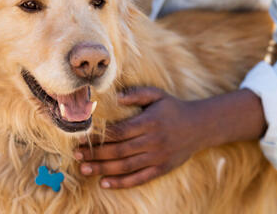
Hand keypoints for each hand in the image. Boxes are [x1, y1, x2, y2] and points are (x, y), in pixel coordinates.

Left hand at [74, 87, 265, 188]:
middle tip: (76, 156)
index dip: (99, 137)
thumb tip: (115, 98)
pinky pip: (139, 179)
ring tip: (84, 169)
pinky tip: (105, 183)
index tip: (83, 138)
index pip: (119, 132)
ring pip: (125, 167)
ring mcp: (158, 157)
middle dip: (95, 154)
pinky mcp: (162, 169)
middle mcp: (152, 141)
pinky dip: (121, 183)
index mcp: (149, 122)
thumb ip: (136, 94)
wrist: (200, 126)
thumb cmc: (173, 108)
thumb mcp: (157, 95)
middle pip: (118, 151)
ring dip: (103, 169)